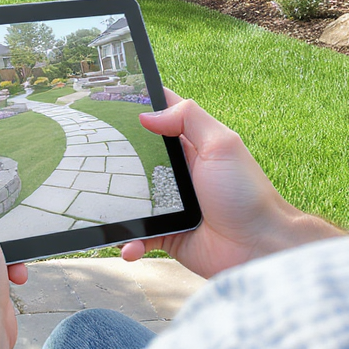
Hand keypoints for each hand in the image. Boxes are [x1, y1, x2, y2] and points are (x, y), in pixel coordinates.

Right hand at [120, 89, 346, 277]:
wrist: (260, 248)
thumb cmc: (247, 195)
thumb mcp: (223, 145)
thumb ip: (189, 119)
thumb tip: (147, 114)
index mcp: (192, 147)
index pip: (161, 118)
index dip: (137, 107)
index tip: (107, 100)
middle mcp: (179, 173)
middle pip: (136, 158)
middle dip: (115, 159)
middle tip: (89, 156)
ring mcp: (171, 205)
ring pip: (132, 199)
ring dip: (118, 206)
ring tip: (106, 210)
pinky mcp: (167, 234)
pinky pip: (139, 236)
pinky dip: (130, 242)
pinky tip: (129, 245)